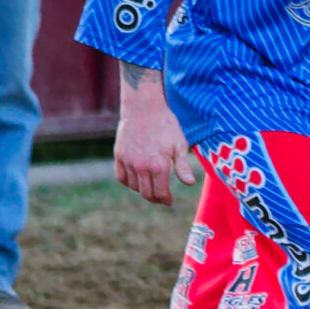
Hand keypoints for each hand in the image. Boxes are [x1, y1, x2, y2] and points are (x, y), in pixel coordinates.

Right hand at [113, 77, 199, 204]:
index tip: (169, 201)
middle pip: (146, 193)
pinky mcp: (119, 155)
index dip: (165, 200)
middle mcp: (142, 167)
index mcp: (159, 166)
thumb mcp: (179, 144)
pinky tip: (136, 181)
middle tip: (161, 198)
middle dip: (155, 199)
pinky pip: (121, 177)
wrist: (144, 108)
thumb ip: (183, 166)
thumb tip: (190, 184)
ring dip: (143, 190)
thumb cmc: (165, 125)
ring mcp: (129, 162)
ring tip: (150, 187)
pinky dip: (128, 182)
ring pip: (134, 187)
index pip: (160, 193)